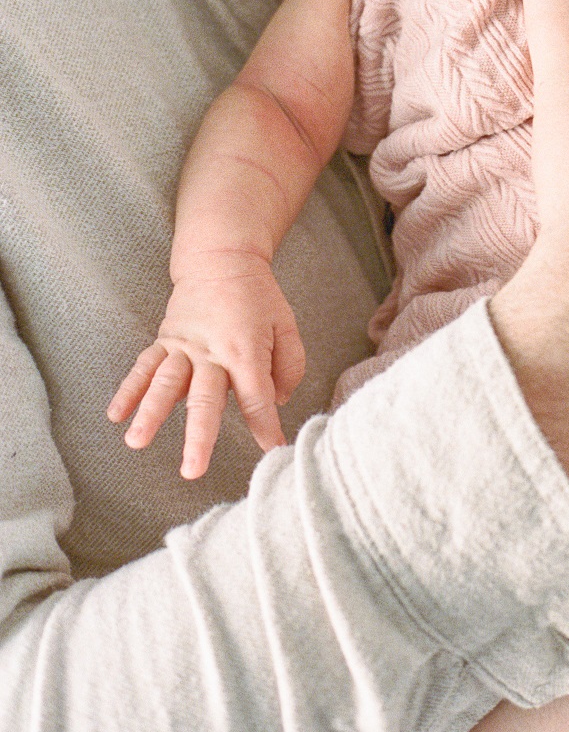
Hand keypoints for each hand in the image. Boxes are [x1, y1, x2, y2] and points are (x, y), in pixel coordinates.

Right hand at [108, 255, 304, 477]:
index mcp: (246, 350)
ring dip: (150, 414)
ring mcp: (184, 347)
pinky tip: (116, 415)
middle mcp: (211, 352)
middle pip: (204, 399)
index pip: (256, 396)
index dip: (264, 425)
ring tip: (137, 442)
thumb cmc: (259, 298)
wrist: (222, 261)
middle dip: (199, 437)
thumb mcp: (286, 326)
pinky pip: (144, 367)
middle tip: (192, 470)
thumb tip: (280, 401)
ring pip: (165, 384)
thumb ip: (290, 365)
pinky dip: (128, 391)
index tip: (272, 450)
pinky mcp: (165, 341)